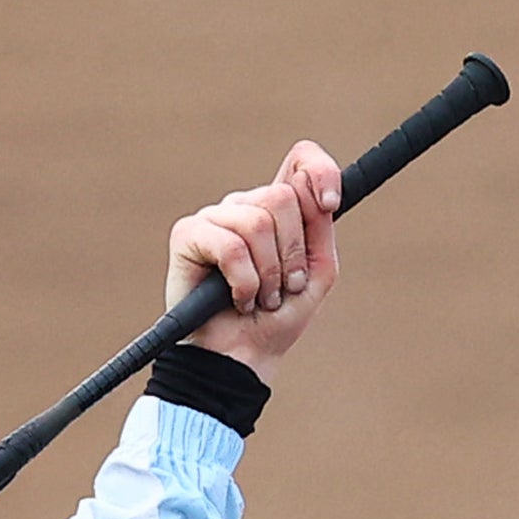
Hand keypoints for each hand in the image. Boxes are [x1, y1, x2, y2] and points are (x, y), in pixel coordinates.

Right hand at [166, 141, 343, 384]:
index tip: (330, 203)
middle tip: (284, 287)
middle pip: (282, 198)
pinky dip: (245, 283)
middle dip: (292, 253)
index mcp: (278, 211)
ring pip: (257, 223)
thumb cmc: (277, 319)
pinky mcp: (188, 234)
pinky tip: (238, 299)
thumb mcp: (316, 274)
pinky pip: (231, 247)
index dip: (319, 170)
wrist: (244, 357)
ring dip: (269, 275)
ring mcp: (215, 217)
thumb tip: (316, 194)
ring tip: (261, 298)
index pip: (301, 161)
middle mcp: (245, 206)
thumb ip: (321, 230)